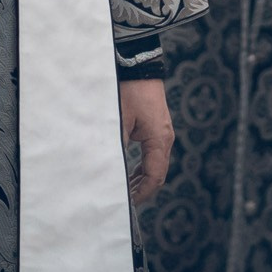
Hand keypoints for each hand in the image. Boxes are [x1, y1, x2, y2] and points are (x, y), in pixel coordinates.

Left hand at [120, 76, 174, 203]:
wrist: (138, 67)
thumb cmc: (128, 92)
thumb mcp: (118, 121)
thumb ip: (115, 146)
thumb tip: (107, 170)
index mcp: (159, 139)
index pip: (155, 176)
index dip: (142, 193)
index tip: (127, 203)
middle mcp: (165, 138)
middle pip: (157, 173)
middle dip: (142, 189)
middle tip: (123, 200)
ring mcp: (162, 133)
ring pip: (155, 165)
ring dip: (141, 178)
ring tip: (124, 190)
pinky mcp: (156, 128)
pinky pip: (152, 154)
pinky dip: (142, 167)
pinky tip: (129, 173)